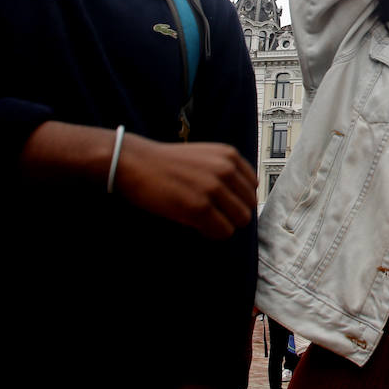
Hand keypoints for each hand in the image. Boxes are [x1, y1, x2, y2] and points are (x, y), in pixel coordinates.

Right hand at [116, 134, 257, 239]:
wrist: (135, 163)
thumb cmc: (166, 163)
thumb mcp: (204, 156)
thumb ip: (225, 170)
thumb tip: (243, 200)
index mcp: (229, 155)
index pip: (253, 186)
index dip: (238, 199)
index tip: (223, 204)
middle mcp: (226, 170)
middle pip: (249, 206)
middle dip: (232, 214)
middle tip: (212, 216)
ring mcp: (213, 188)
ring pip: (239, 220)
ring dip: (223, 225)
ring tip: (204, 221)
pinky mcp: (200, 207)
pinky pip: (222, 231)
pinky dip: (212, 233)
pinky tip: (197, 226)